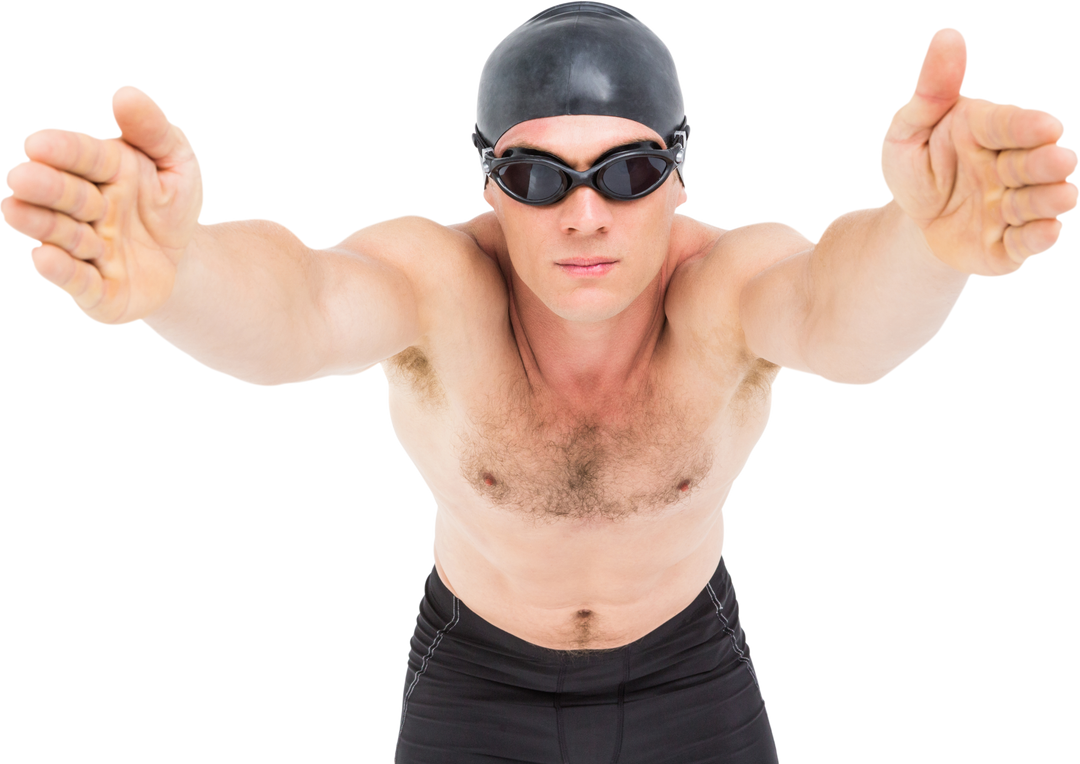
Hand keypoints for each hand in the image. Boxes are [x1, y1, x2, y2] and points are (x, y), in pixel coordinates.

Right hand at [2, 83, 206, 325]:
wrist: (185, 262)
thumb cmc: (171, 204)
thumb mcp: (178, 164)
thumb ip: (154, 131)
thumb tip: (125, 94)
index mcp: (105, 171)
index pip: (84, 156)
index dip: (63, 151)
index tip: (38, 144)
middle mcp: (88, 210)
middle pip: (67, 196)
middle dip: (47, 187)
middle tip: (22, 178)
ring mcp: (89, 251)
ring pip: (64, 237)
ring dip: (43, 225)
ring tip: (16, 211)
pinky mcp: (99, 293)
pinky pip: (81, 283)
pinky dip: (62, 272)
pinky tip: (43, 258)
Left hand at [878, 26, 1079, 279]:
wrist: (911, 222)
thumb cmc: (914, 165)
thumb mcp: (906, 129)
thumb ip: (930, 91)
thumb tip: (947, 34)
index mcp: (987, 131)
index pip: (1008, 124)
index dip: (1027, 127)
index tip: (1047, 126)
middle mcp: (1009, 167)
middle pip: (1032, 163)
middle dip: (1046, 163)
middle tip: (1060, 161)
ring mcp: (1012, 207)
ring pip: (1036, 203)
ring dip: (1049, 200)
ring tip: (1062, 196)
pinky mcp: (1007, 246)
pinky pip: (1024, 244)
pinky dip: (1037, 239)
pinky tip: (1048, 231)